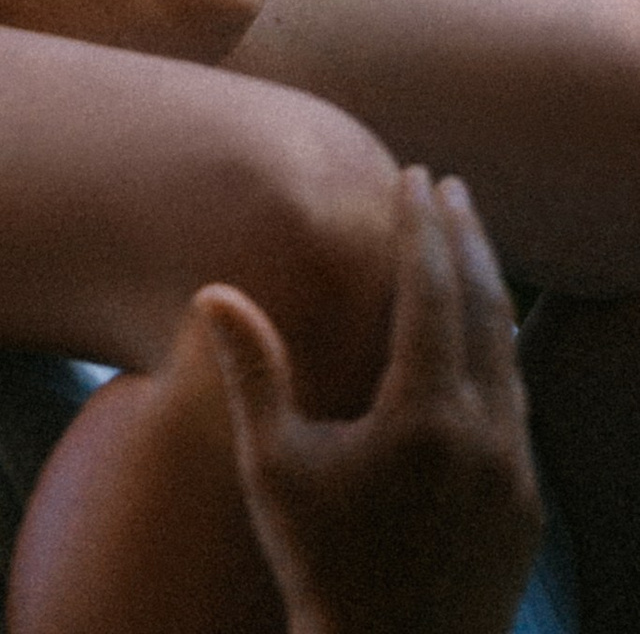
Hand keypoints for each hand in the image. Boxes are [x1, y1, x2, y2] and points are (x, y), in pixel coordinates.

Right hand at [195, 170, 541, 633]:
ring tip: (469, 251)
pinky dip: (499, 356)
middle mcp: (485, 438)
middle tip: (452, 188)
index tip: (418, 175)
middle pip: (486, 310)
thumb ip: (256, 372)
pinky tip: (483, 347)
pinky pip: (518, 407)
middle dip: (467, 241)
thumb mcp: (275, 469)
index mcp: (426, 416)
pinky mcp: (525, 508)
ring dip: (490, 294)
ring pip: (509, 358)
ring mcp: (515, 475)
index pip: (434, 291)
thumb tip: (214, 289)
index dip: (424, 227)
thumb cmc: (322, 566)